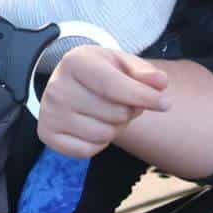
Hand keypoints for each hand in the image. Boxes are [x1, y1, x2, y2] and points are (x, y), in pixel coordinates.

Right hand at [38, 45, 170, 157]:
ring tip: (107, 113)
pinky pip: (87, 151)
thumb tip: (161, 83)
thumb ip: (144, 72)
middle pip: (114, 113)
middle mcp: (57, 87)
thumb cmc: (101, 72)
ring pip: (103, 135)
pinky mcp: (47, 134)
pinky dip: (98, 143)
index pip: (114, 86)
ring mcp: (49, 112)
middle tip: (122, 102)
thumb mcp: (122, 63)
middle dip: (129, 111)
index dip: (143, 97)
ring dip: (115, 128)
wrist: (71, 82)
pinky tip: (92, 125)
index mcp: (75, 61)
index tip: (166, 103)